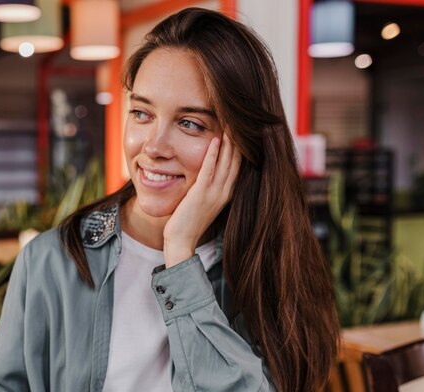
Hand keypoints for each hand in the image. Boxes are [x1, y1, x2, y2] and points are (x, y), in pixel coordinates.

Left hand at [163, 132, 240, 266]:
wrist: (181, 240)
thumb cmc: (188, 221)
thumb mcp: (203, 201)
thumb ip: (208, 186)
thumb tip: (206, 173)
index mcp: (226, 193)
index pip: (238, 166)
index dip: (241, 147)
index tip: (241, 130)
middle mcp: (224, 192)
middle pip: (236, 161)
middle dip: (238, 140)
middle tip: (239, 120)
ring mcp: (214, 193)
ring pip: (226, 162)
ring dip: (228, 142)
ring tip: (230, 123)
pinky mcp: (201, 194)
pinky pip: (209, 169)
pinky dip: (213, 154)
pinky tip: (215, 139)